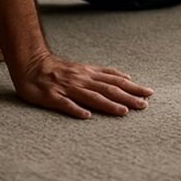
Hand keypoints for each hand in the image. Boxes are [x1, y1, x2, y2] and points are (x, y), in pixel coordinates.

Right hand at [11, 51, 153, 118]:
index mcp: (89, 73)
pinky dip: (76, 110)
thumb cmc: (58, 69)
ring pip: (91, 97)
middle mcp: (82, 80)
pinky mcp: (52, 96)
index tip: (149, 93)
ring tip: (124, 112)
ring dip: (108, 105)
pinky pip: (65, 104)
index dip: (133, 86)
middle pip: (108, 89)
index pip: (116, 80)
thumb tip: (126, 77)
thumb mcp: (84, 68)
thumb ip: (102, 74)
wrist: (31, 64)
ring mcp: (67, 88)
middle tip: (144, 105)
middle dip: (128, 97)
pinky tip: (86, 116)